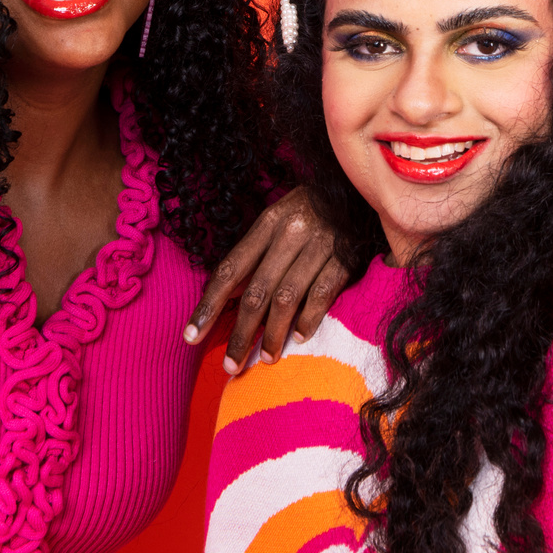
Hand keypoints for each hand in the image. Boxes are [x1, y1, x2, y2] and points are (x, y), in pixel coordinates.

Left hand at [186, 188, 351, 374]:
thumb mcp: (278, 222)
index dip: (208, 306)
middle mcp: (290, 233)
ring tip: (265, 358)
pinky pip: (322, 294)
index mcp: (267, 223)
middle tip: (231, 366)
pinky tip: (299, 337)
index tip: (191, 336)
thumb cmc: (311, 211)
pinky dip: (309, 318)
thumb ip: (254, 256)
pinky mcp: (346, 257)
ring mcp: (320, 245)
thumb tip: (226, 295)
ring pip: (287, 297)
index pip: (229, 270)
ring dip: (273, 333)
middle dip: (241, 333)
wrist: (360, 187)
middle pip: (257, 291)